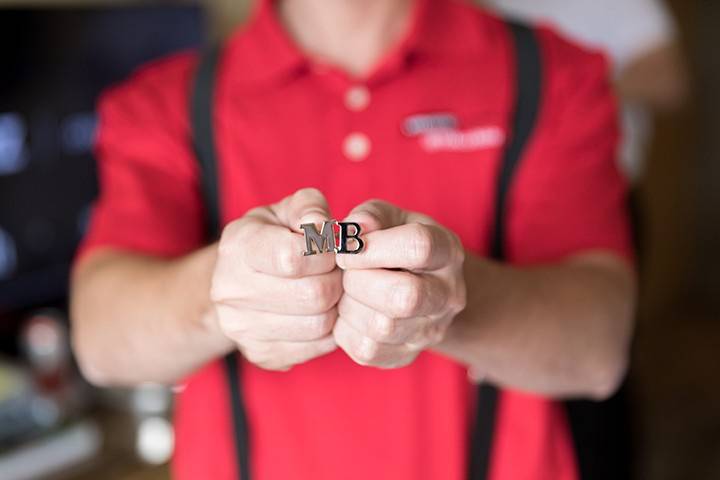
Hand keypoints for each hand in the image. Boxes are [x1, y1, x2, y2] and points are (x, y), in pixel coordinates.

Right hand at [211, 188, 341, 369]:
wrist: (242, 279)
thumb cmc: (275, 236)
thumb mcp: (289, 210)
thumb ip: (309, 207)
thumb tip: (320, 225)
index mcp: (237, 246)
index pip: (293, 257)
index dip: (325, 252)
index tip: (329, 248)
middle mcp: (230, 289)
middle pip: (313, 294)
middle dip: (335, 280)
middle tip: (335, 271)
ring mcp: (241, 328)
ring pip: (318, 325)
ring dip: (335, 306)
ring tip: (329, 289)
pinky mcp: (260, 354)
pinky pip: (316, 348)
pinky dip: (329, 331)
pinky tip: (321, 312)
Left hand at [333, 200, 466, 367]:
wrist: (412, 284)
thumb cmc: (393, 243)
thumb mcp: (388, 218)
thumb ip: (370, 216)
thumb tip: (354, 230)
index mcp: (447, 251)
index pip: (419, 246)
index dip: (372, 246)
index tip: (347, 247)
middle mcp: (448, 295)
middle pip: (405, 297)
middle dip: (360, 280)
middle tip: (346, 271)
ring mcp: (430, 330)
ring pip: (382, 327)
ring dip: (350, 305)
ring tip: (348, 290)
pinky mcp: (406, 355)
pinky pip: (367, 351)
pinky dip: (346, 330)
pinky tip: (349, 311)